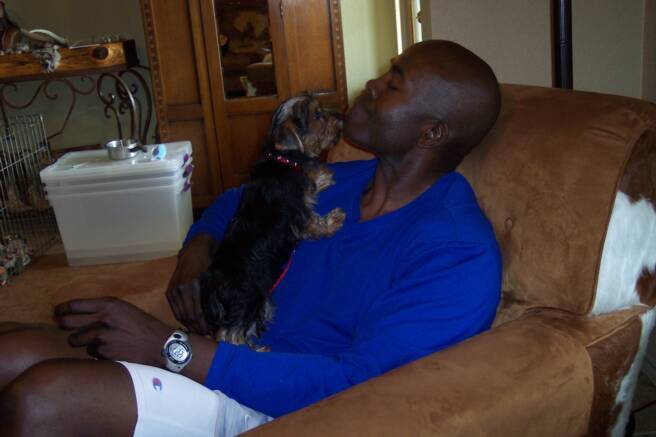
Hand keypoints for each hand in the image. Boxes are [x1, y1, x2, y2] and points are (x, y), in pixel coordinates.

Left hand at [54, 297, 171, 365]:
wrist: (159, 344)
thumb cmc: (143, 325)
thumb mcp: (125, 309)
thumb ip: (104, 309)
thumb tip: (80, 313)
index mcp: (109, 305)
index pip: (75, 305)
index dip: (62, 309)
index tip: (57, 312)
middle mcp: (103, 319)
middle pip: (68, 323)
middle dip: (63, 325)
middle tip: (63, 326)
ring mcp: (103, 337)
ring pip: (77, 340)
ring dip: (82, 341)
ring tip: (95, 341)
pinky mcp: (104, 353)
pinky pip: (91, 353)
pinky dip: (97, 352)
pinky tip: (110, 350)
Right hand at [166, 234, 215, 335]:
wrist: (195, 248)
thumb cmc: (210, 260)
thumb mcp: (216, 274)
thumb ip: (216, 291)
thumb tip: (222, 313)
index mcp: (193, 284)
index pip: (198, 311)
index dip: (204, 324)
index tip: (212, 333)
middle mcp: (181, 288)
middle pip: (188, 315)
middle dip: (198, 328)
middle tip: (207, 336)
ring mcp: (174, 289)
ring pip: (180, 314)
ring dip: (190, 325)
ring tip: (200, 333)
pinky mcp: (170, 290)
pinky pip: (175, 309)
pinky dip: (182, 318)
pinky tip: (190, 324)